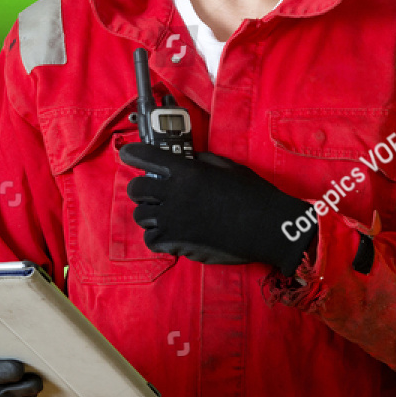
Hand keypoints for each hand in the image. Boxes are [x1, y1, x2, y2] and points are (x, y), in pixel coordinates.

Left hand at [119, 142, 315, 274]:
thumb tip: (187, 160)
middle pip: (136, 189)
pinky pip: (151, 239)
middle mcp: (175, 193)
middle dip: (143, 189)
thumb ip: (201, 161)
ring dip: (150, 213)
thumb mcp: (227, 167)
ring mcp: (174, 219)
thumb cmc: (252, 194)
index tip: (128, 154)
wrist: (267, 227)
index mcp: (187, 171)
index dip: (133, 154)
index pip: (146, 157)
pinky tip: (170, 233)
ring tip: (165, 215)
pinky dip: (157, 236)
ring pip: (141, 215)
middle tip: (155, 193)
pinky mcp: (178, 242)